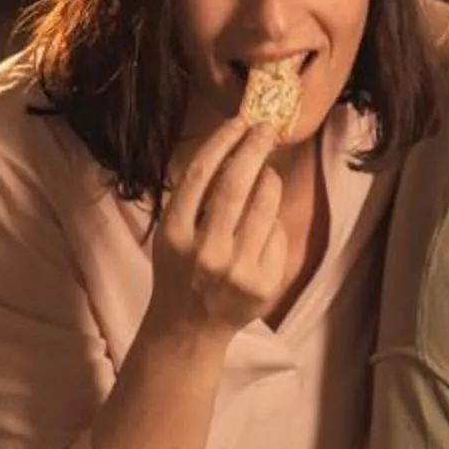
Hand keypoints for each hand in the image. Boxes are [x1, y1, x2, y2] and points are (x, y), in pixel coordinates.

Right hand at [150, 118, 289, 337]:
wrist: (188, 328)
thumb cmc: (180, 271)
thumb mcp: (171, 235)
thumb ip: (195, 200)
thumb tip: (234, 150)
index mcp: (174, 235)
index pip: (199, 176)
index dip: (222, 142)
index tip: (239, 120)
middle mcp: (205, 252)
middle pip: (236, 186)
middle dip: (255, 150)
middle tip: (266, 129)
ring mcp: (238, 269)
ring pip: (266, 207)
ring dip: (270, 180)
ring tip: (267, 173)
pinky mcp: (265, 283)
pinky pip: (277, 234)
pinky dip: (272, 222)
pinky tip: (261, 226)